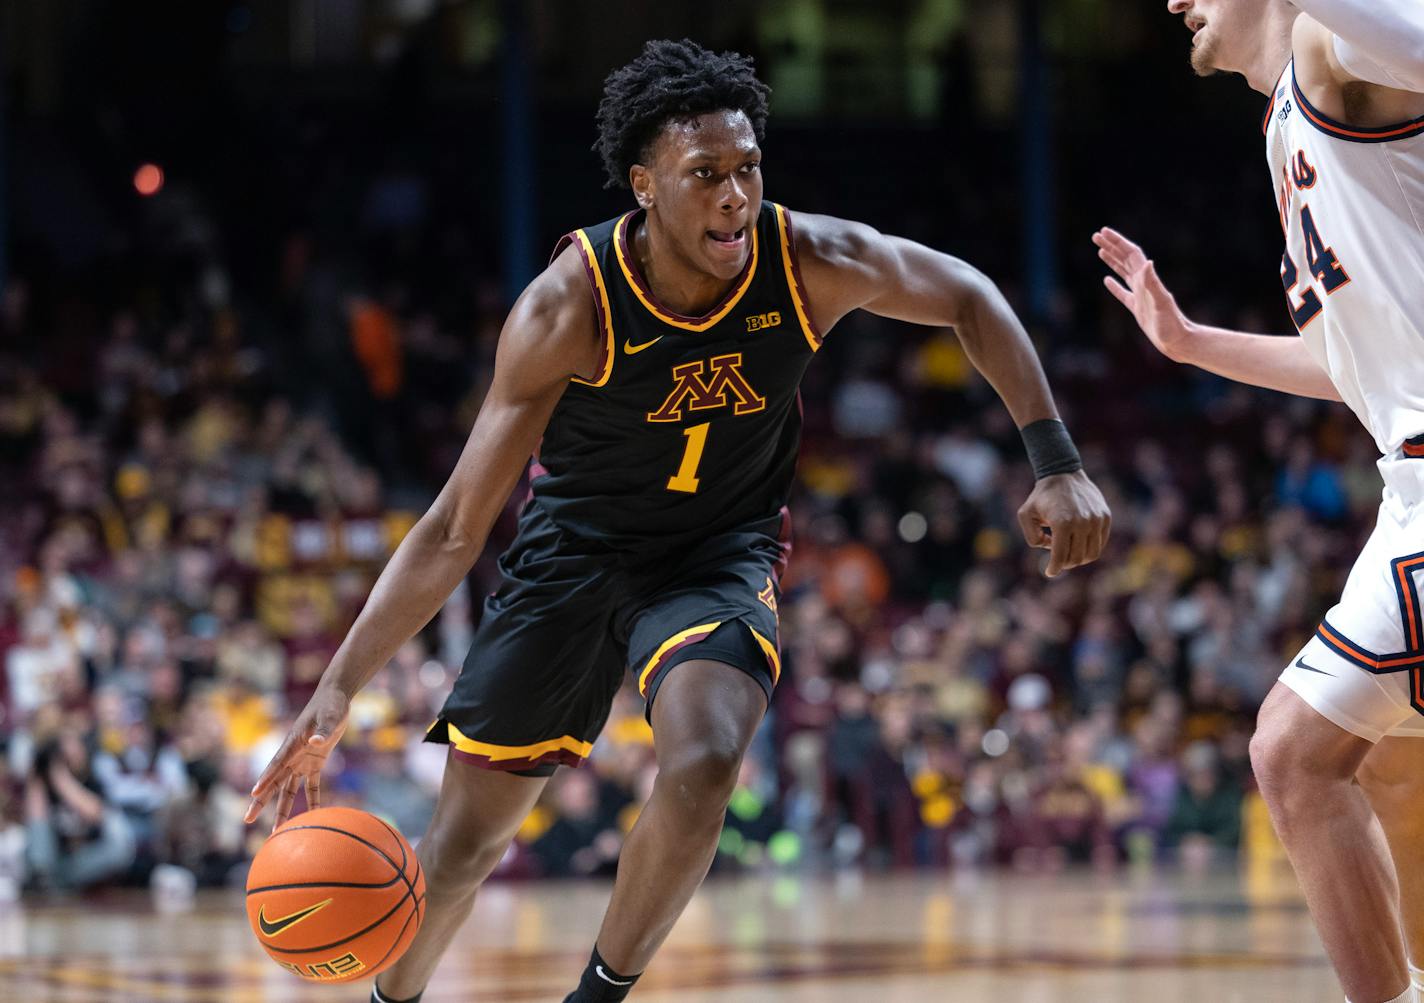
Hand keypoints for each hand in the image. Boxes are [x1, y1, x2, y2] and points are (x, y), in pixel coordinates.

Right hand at [245, 685, 349, 832]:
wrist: (335, 697)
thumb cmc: (331, 705)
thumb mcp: (331, 716)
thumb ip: (324, 730)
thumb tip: (316, 742)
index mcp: (292, 743)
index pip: (276, 764)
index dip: (266, 779)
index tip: (254, 794)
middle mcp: (293, 755)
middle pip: (274, 782)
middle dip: (261, 802)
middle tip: (247, 819)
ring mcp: (302, 760)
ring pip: (288, 789)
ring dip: (282, 808)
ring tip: (275, 831)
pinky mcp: (315, 762)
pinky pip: (312, 786)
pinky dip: (312, 800)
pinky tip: (312, 816)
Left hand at [1017, 469, 1111, 577]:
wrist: (1063, 473)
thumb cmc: (1041, 496)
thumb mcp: (1025, 514)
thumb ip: (1032, 537)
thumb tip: (1050, 549)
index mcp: (1062, 523)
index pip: (1061, 556)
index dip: (1054, 568)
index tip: (1050, 572)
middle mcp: (1083, 522)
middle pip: (1077, 558)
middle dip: (1065, 563)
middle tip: (1058, 559)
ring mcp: (1096, 519)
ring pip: (1092, 554)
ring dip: (1079, 558)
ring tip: (1068, 552)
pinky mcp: (1105, 516)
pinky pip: (1100, 542)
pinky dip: (1090, 548)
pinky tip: (1079, 543)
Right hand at [1093, 228, 1194, 362]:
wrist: (1178, 340)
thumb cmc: (1171, 323)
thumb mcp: (1162, 302)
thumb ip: (1153, 282)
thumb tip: (1147, 263)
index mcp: (1146, 279)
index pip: (1130, 254)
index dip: (1117, 242)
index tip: (1103, 232)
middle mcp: (1143, 283)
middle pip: (1124, 259)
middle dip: (1111, 246)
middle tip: (1096, 236)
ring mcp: (1140, 294)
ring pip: (1123, 272)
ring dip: (1112, 260)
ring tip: (1100, 250)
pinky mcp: (1137, 307)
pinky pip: (1122, 292)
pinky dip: (1114, 285)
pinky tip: (1107, 280)